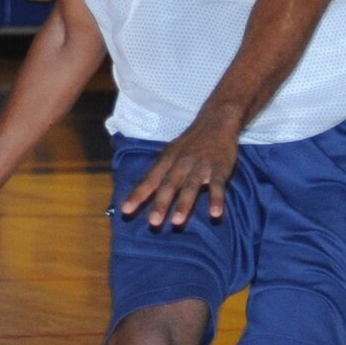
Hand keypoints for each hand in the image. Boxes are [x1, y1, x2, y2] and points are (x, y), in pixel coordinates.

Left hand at [120, 109, 240, 226]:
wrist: (215, 122)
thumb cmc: (189, 144)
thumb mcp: (169, 154)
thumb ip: (157, 173)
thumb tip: (138, 194)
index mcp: (167, 161)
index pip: (149, 180)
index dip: (137, 195)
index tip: (125, 211)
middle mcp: (181, 163)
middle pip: (169, 185)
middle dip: (161, 204)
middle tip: (153, 223)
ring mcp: (201, 165)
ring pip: (191, 186)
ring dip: (184, 205)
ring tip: (177, 222)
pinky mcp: (220, 168)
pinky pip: (217, 185)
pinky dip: (217, 200)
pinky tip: (215, 214)